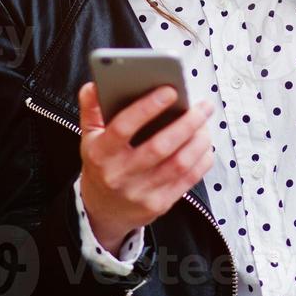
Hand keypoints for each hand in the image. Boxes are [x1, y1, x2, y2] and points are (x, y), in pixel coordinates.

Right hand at [77, 82, 214, 253]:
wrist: (102, 210)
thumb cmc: (101, 165)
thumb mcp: (89, 138)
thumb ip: (92, 110)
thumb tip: (93, 86)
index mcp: (100, 154)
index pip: (123, 127)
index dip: (147, 108)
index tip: (170, 90)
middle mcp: (119, 175)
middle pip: (160, 147)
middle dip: (187, 123)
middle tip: (203, 106)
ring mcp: (140, 193)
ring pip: (179, 164)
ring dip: (199, 141)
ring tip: (206, 123)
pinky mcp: (159, 204)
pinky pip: (188, 180)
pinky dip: (202, 159)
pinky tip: (205, 145)